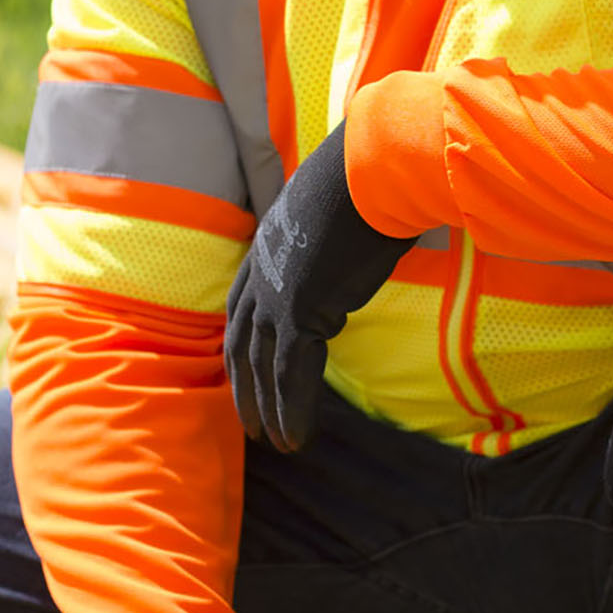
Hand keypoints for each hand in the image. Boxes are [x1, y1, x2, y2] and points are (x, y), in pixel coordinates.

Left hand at [226, 122, 417, 451]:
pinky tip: (296, 439)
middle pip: (242, 346)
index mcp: (264, 251)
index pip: (241, 313)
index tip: (248, 379)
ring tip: (277, 444)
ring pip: (262, 368)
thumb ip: (331, 242)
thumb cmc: (367, 184)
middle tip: (254, 428)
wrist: (371, 168)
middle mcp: (259, 274)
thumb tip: (354, 244)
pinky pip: (290, 374)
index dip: (244, 351)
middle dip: (246, 390)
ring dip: (267, 410)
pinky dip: (292, 410)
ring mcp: (275, 294)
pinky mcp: (299, 310)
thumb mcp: (336, 217)